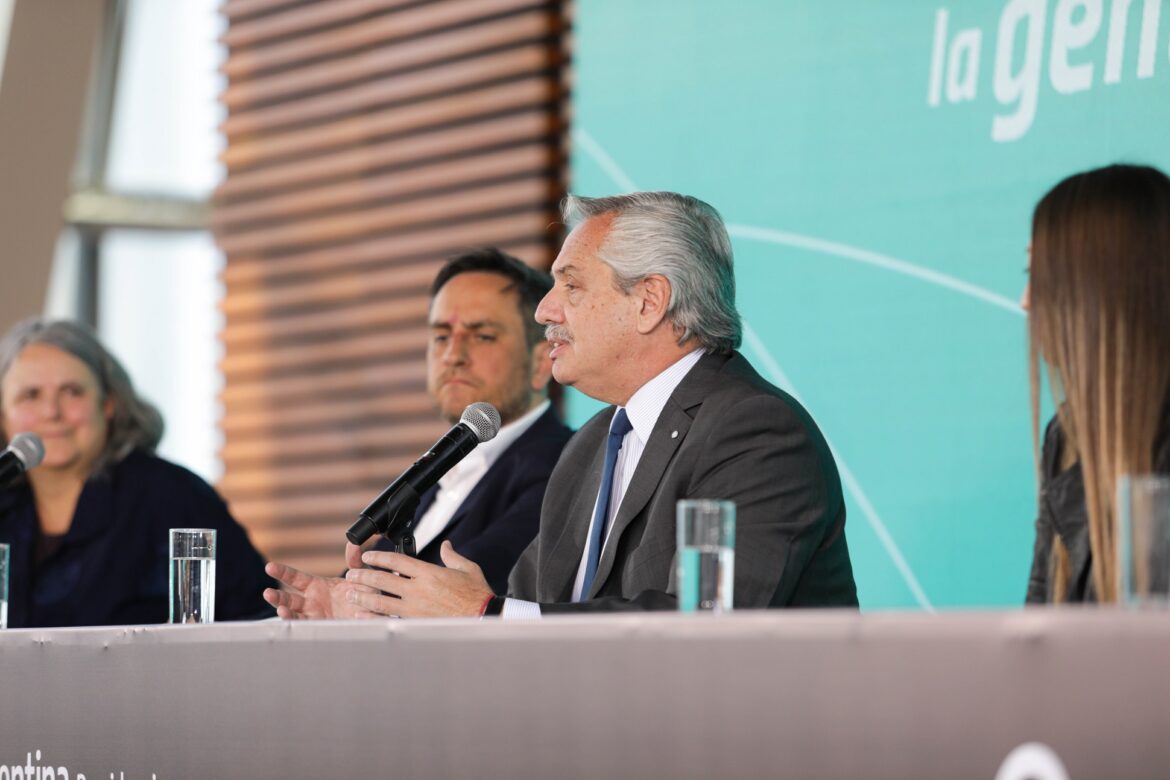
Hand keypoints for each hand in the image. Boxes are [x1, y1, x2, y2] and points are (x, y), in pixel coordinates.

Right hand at [263, 561, 379, 619]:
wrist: (372, 616)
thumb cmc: (362, 595)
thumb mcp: (359, 576)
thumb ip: (354, 561)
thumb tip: (354, 543)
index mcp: (316, 586)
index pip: (295, 578)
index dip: (282, 572)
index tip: (269, 567)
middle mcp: (311, 602)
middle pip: (288, 599)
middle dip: (277, 597)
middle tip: (267, 593)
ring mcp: (315, 616)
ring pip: (294, 616)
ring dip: (286, 613)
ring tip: (281, 610)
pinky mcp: (322, 629)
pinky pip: (309, 628)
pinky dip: (302, 626)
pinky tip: (298, 623)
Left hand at [343, 541, 493, 617]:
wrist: (483, 617)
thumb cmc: (478, 594)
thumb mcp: (468, 568)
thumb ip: (452, 556)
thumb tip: (446, 545)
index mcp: (429, 572)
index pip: (397, 561)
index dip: (378, 557)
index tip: (367, 557)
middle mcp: (418, 589)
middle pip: (383, 580)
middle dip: (364, 576)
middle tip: (352, 575)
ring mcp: (415, 607)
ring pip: (381, 600)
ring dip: (363, 596)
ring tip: (350, 594)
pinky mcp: (416, 623)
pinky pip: (388, 619)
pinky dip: (372, 617)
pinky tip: (361, 616)